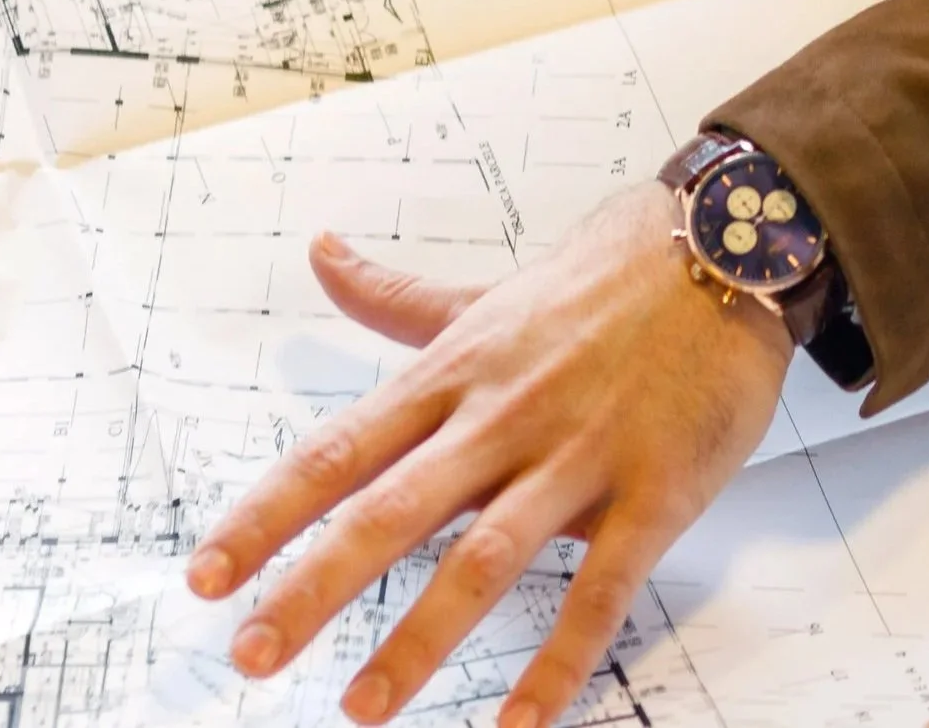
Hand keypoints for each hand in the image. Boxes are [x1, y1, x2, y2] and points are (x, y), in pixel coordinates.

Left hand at [184, 186, 793, 726]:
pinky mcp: (653, 491)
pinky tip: (521, 724)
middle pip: (393, 507)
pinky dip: (560, 659)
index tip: (204, 577)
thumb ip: (394, 295)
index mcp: (457, 375)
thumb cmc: (601, 280)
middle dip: (317, 585)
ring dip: (421, 635)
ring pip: (486, 556)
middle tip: (250, 655)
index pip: (341, 450)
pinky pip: (602, 589)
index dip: (269, 515)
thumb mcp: (486, 296)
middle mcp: (504, 417)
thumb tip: (318, 251)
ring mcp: (579, 456)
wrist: (724, 249)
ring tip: (363, 706)